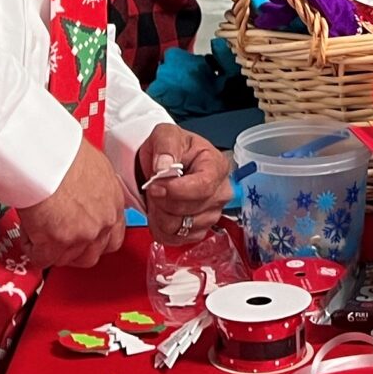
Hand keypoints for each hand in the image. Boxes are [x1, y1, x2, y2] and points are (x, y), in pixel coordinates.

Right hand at [18, 143, 131, 268]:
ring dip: (50, 248)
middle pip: (91, 255)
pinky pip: (41, 258)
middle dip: (72, 250)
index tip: (83, 238)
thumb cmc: (63, 152)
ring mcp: (80, 235)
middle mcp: (101, 222)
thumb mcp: (94, 167)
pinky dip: (31, 247)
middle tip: (57, 237)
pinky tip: (28, 230)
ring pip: (65, 259)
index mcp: (113, 203)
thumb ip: (95, 190)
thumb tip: (86, 193)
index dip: (95, 241)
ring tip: (39, 226)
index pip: (113, 238)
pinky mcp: (55, 243)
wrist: (45, 154)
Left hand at [137, 126, 232, 240]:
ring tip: (156, 199)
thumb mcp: (165, 134)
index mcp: (217, 166)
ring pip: (181, 227)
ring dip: (160, 215)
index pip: (204, 186)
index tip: (155, 186)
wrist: (161, 165)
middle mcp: (220, 193)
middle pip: (190, 209)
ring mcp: (211, 214)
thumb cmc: (168, 149)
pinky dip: (160, 228)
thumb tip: (164, 165)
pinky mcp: (199, 231)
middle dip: (163, 202)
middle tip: (152, 188)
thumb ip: (166, 145)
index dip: (176, 190)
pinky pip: (175, 239)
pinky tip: (160, 212)